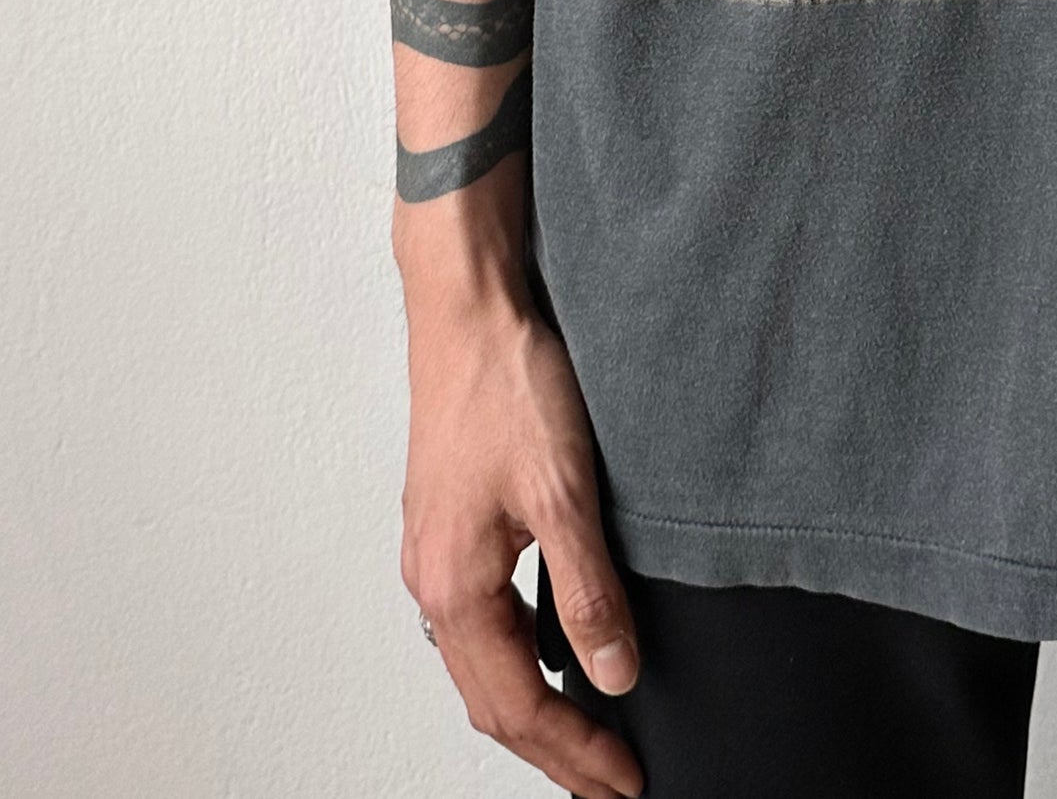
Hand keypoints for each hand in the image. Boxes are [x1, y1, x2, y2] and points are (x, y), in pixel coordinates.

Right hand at [400, 277, 644, 798]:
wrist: (466, 306)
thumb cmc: (507, 383)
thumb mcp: (564, 492)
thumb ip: (588, 591)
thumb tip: (615, 675)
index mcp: (456, 585)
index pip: (518, 706)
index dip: (575, 752)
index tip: (625, 783)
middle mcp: (431, 577)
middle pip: (490, 698)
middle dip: (551, 747)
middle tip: (610, 781)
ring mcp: (433, 549)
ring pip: (480, 660)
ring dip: (531, 703)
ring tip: (586, 729)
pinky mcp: (446, 520)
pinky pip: (477, 617)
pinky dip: (515, 652)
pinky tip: (550, 644)